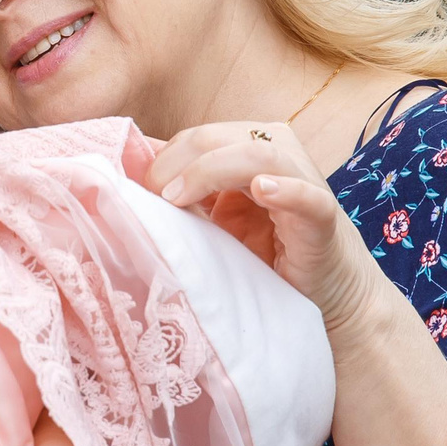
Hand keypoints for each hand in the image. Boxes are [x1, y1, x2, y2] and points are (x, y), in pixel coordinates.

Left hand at [152, 122, 446, 445]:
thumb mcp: (212, 230)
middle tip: (148, 199)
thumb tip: (120, 190)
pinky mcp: (323, 219)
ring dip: (209, 169)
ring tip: (176, 197)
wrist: (326, 308)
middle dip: (173, 164)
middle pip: (214, 136)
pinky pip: (307, 196)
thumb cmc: (262, 265)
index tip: (131, 194)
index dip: (158, 160)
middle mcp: (276, 154)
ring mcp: (302, 184)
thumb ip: (182, 204)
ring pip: (254, 151)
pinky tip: (263, 190)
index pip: (193, 137)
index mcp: (246, 151)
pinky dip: (284, 189)